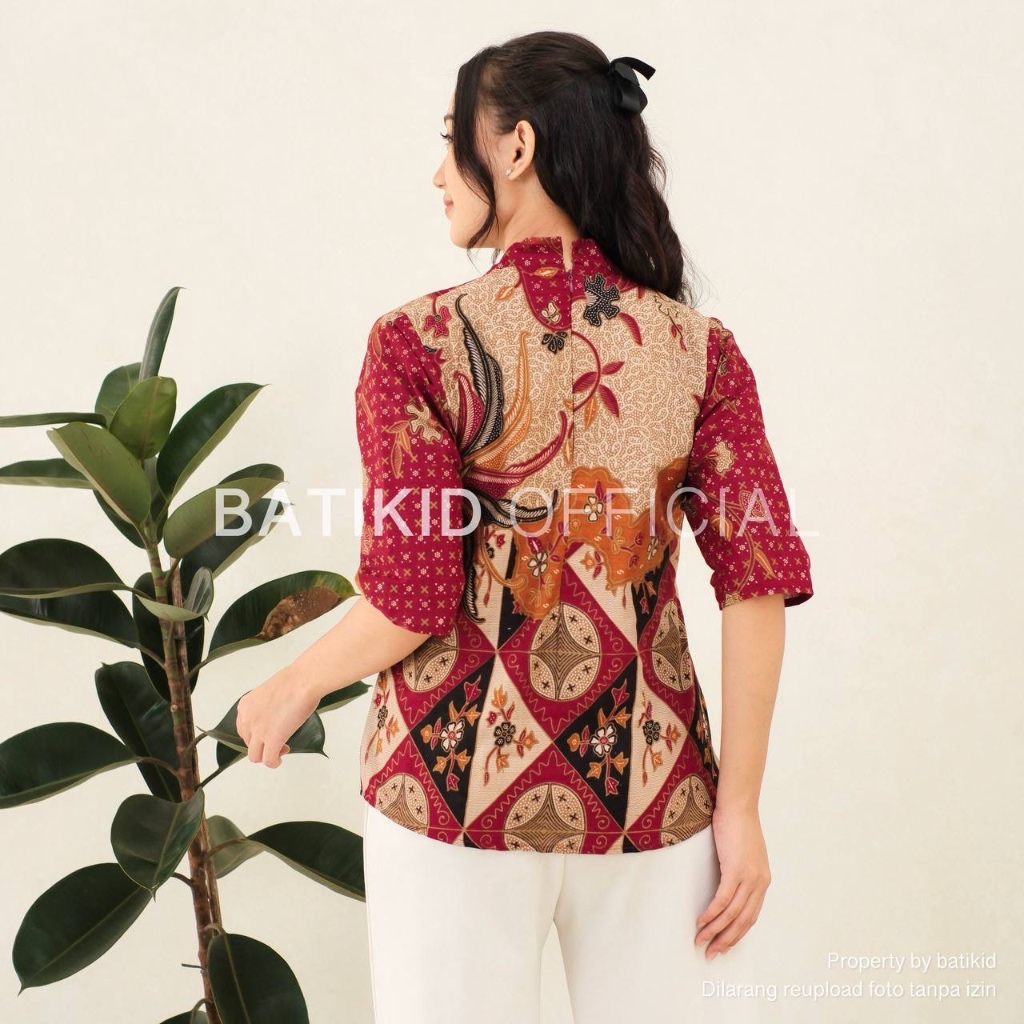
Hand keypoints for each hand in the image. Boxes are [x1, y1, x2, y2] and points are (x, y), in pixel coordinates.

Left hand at [235, 668, 318, 768]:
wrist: (304, 680)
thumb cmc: (295, 681)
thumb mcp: (270, 693)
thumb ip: (266, 707)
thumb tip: (274, 717)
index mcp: (245, 706)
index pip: (243, 729)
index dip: (257, 734)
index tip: (268, 733)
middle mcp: (247, 719)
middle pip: (248, 743)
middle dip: (262, 744)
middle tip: (278, 740)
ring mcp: (258, 731)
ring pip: (255, 756)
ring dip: (266, 756)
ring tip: (280, 750)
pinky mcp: (272, 740)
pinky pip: (268, 760)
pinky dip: (274, 762)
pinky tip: (280, 759)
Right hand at [694, 805, 770, 959]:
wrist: (739, 806)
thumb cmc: (737, 826)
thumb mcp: (744, 854)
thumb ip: (741, 871)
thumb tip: (727, 886)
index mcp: (763, 881)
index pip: (751, 916)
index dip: (736, 934)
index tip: (723, 945)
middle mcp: (760, 883)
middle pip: (743, 921)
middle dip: (726, 940)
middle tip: (711, 953)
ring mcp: (749, 877)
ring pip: (732, 914)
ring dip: (715, 930)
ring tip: (700, 940)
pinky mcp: (736, 870)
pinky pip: (723, 899)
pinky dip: (711, 913)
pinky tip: (701, 921)